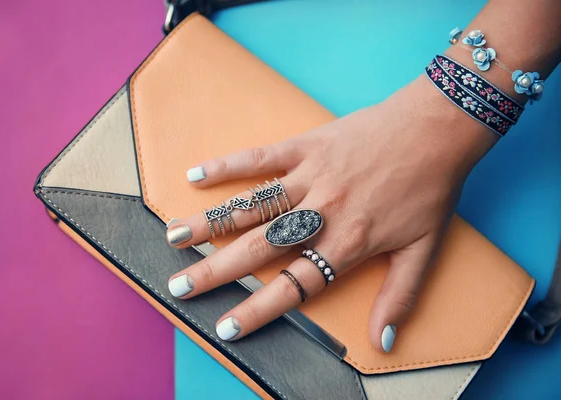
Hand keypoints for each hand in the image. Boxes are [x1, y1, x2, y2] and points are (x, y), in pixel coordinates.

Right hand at [166, 75, 495, 352]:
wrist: (437, 129)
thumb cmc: (431, 189)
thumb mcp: (424, 250)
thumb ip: (400, 298)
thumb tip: (383, 344)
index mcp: (349, 243)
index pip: (295, 285)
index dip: (259, 309)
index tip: (227, 326)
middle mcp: (323, 212)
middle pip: (261, 248)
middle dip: (216, 271)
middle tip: (180, 286)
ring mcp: (312, 177)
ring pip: (253, 204)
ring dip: (211, 222)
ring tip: (173, 236)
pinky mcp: (308, 146)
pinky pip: (262, 156)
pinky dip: (229, 165)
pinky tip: (197, 176)